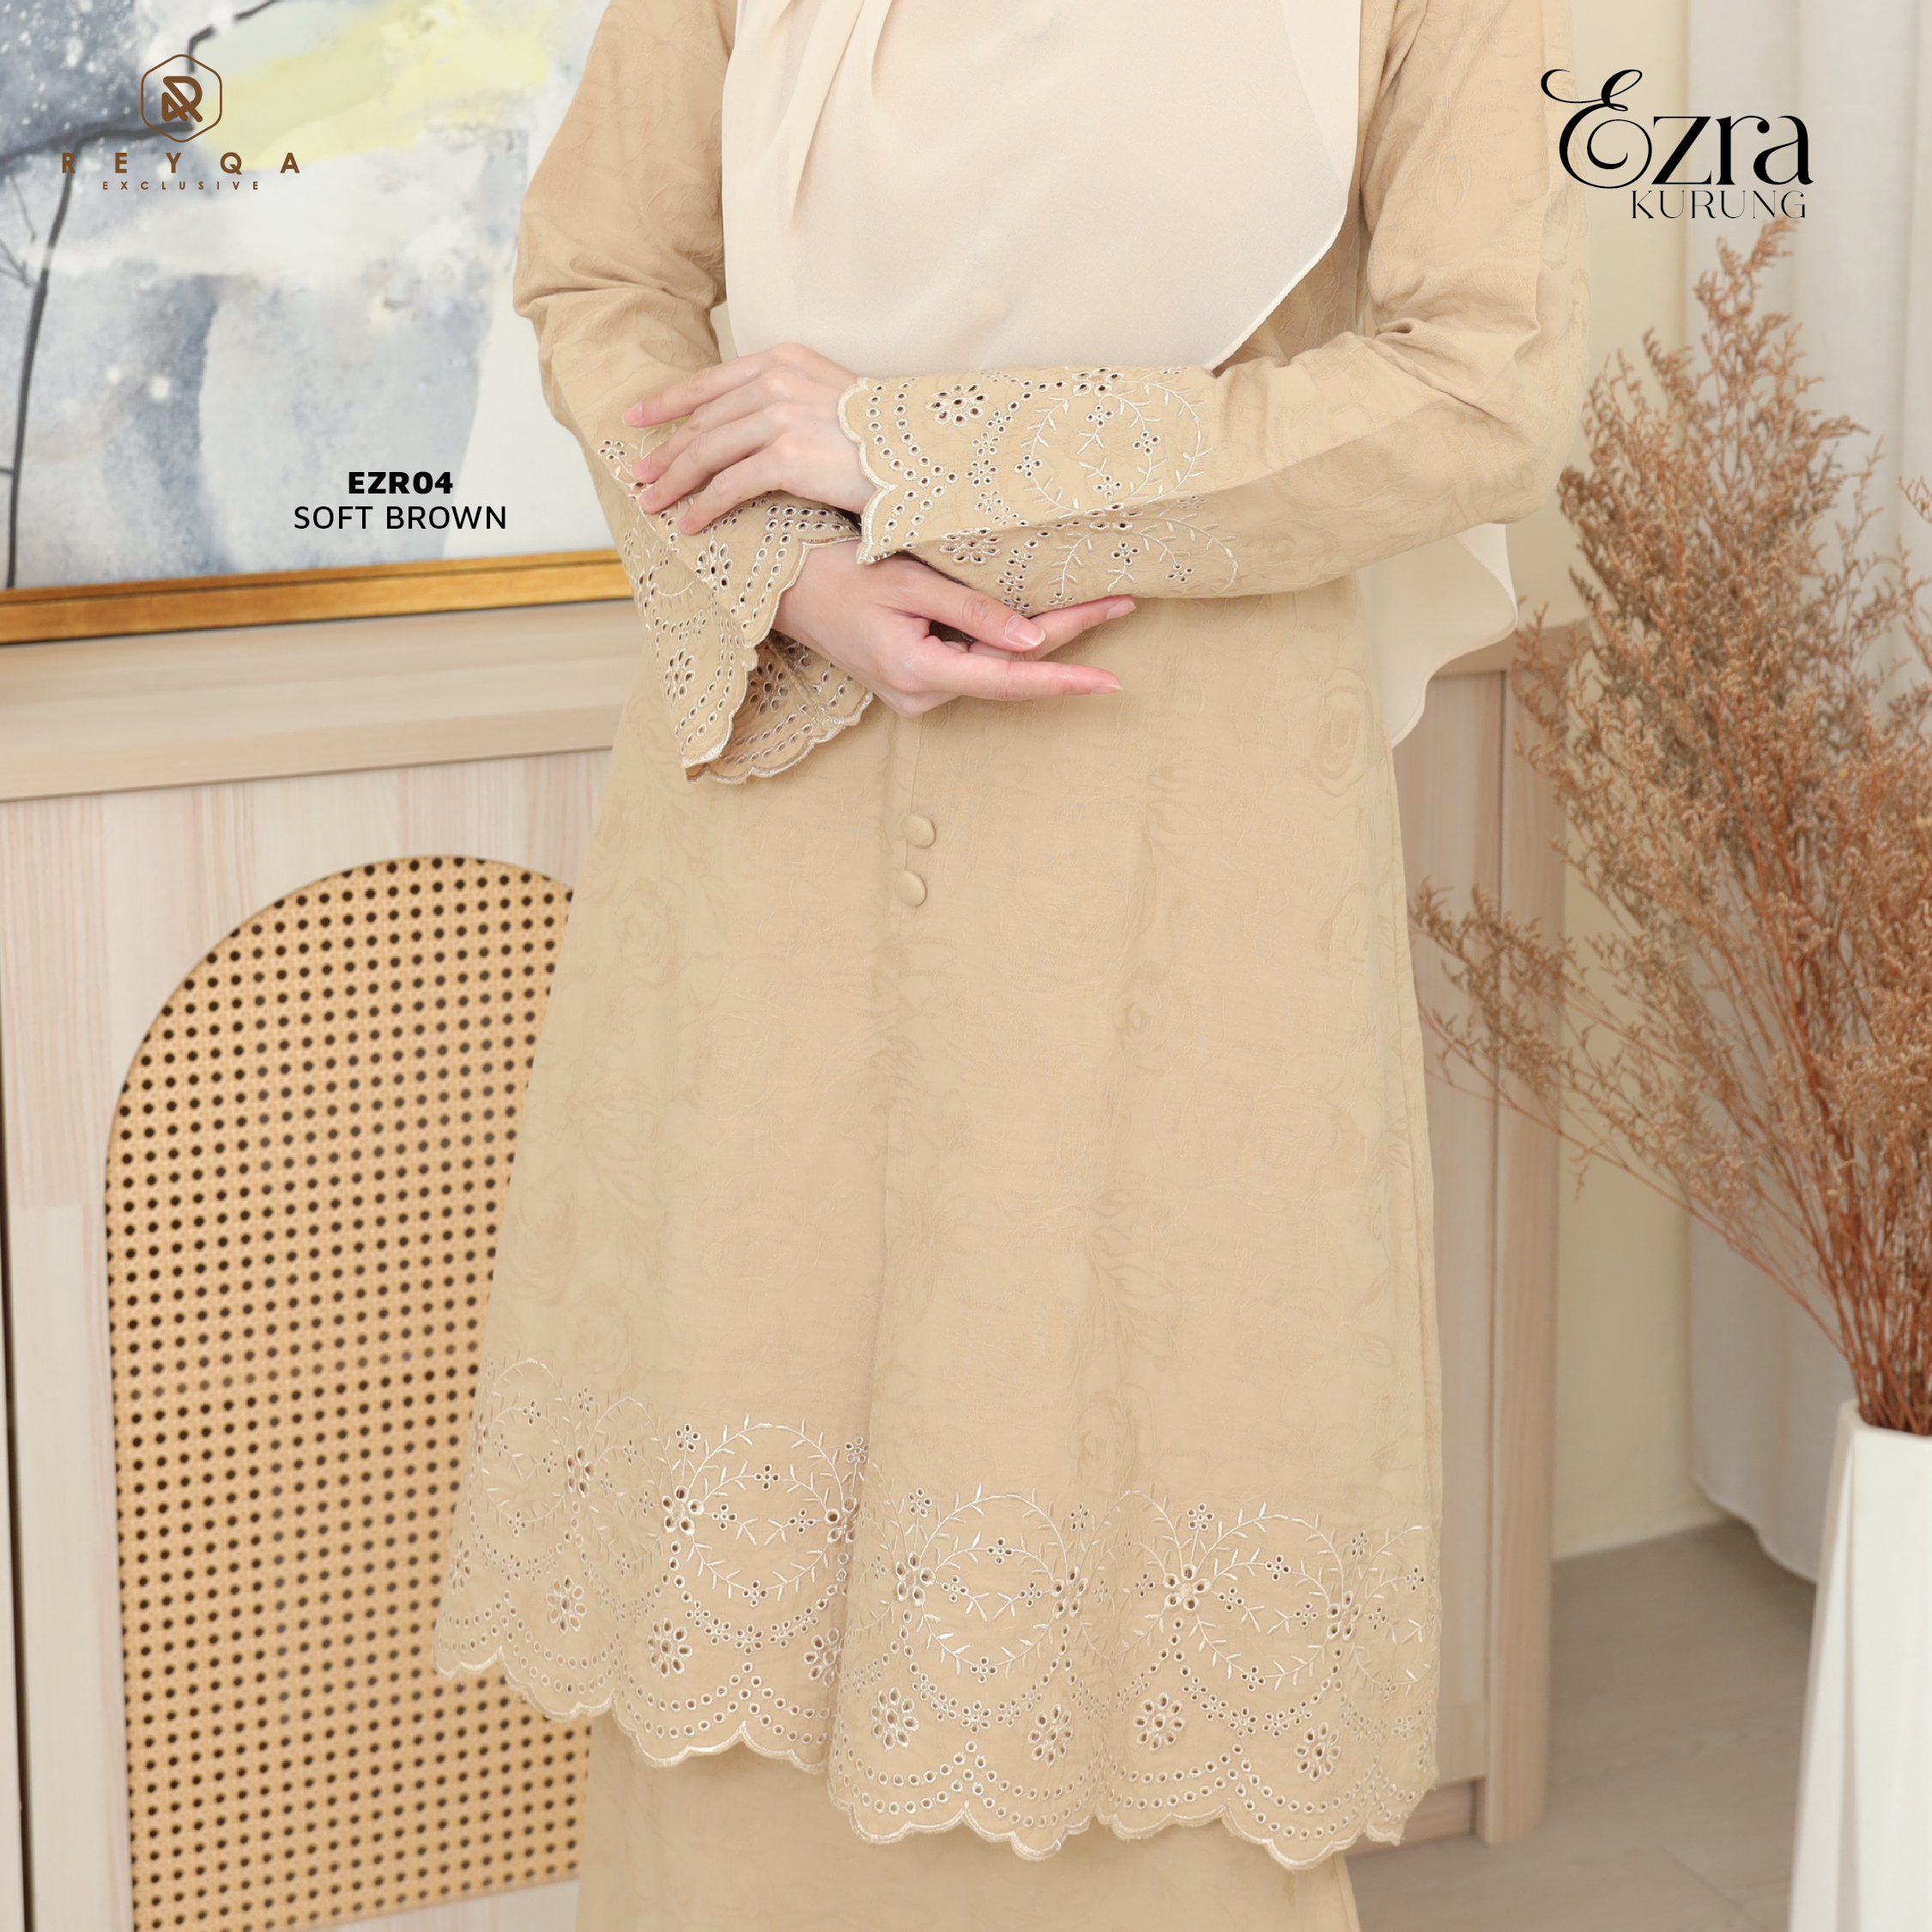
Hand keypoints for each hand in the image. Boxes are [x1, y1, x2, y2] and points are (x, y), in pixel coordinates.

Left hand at [627, 343, 869, 533]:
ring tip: (654, 505)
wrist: (922, 454)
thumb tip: (747, 424)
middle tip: (641, 476)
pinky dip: (703, 507)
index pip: (711, 381)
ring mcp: (780, 417)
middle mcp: (776, 380)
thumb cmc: (881, 436)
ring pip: (707, 452)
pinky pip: (729, 486)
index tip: (637, 418)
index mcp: (784, 359)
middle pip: (702, 420)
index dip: (668, 401)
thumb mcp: (829, 396)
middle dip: (665, 451)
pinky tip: (689, 524)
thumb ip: (786, 398)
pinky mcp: (787, 457)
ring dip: (674, 482)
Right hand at [776, 542, 1131, 717]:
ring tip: (1097, 604)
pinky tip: (1044, 616)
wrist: (782, 589)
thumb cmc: (836, 574)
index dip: (1065, 677)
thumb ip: (971, 610)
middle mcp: (921, 696)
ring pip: (995, 670)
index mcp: (918, 673)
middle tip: (1122, 605)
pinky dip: (1008, 642)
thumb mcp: (906, 582)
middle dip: (1068, 644)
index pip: (1009, 680)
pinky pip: (973, 664)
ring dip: (1042, 642)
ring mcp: (916, 694)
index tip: (1112, 679)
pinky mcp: (914, 681)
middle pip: (1011, 674)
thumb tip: (1033, 643)